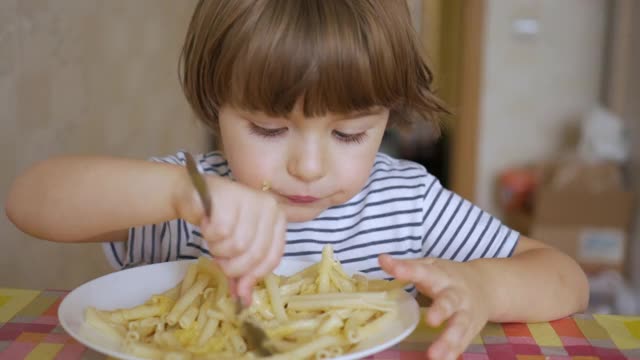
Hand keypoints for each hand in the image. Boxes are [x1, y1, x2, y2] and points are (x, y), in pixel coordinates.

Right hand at [176, 175, 286, 303]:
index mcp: (278, 219)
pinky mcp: (231, 198)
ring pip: (237, 246)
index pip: (272, 257)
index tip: (240, 290)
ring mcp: (251, 200)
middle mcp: (270, 207)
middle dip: (232, 266)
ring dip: (219, 250)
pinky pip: (221, 233)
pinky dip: (209, 236)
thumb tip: (245, 301)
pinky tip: (207, 224)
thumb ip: (243, 273)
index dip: (254, 277)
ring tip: (213, 239)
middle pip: (255, 254)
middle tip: (218, 259)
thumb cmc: (220, 221)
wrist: (194, 194)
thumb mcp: (237, 248)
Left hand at [379, 255, 489, 359]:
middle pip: (449, 302)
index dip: (407, 270)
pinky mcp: (470, 330)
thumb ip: (406, 266)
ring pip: (459, 327)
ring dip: (447, 341)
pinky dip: (453, 353)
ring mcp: (464, 313)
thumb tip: (381, 259)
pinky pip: (462, 343)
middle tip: (431, 320)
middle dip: (441, 311)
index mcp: (441, 276)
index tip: (393, 268)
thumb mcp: (430, 266)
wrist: (486, 286)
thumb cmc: (448, 276)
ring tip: (434, 355)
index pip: (422, 271)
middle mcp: (455, 294)